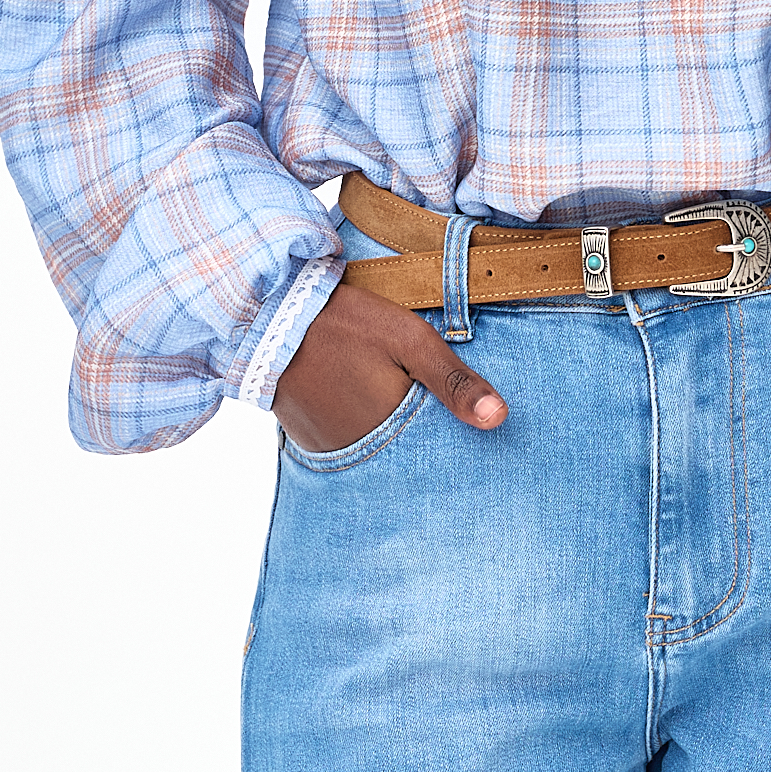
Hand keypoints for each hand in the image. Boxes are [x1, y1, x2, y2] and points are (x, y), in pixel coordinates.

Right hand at [272, 278, 508, 451]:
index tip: (472, 442)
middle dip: (422, 443)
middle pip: (403, 457)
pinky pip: (345, 444)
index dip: (452, 444)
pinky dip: (359, 430)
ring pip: (374, 451)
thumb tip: (500, 419)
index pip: (434, 457)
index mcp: (389, 433)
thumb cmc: (347, 323)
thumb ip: (454, 381)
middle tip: (431, 419)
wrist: (270, 313)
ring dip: (388, 435)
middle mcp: (356, 453)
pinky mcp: (306, 437)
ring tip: (398, 409)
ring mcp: (327, 449)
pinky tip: (364, 404)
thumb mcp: (410, 341)